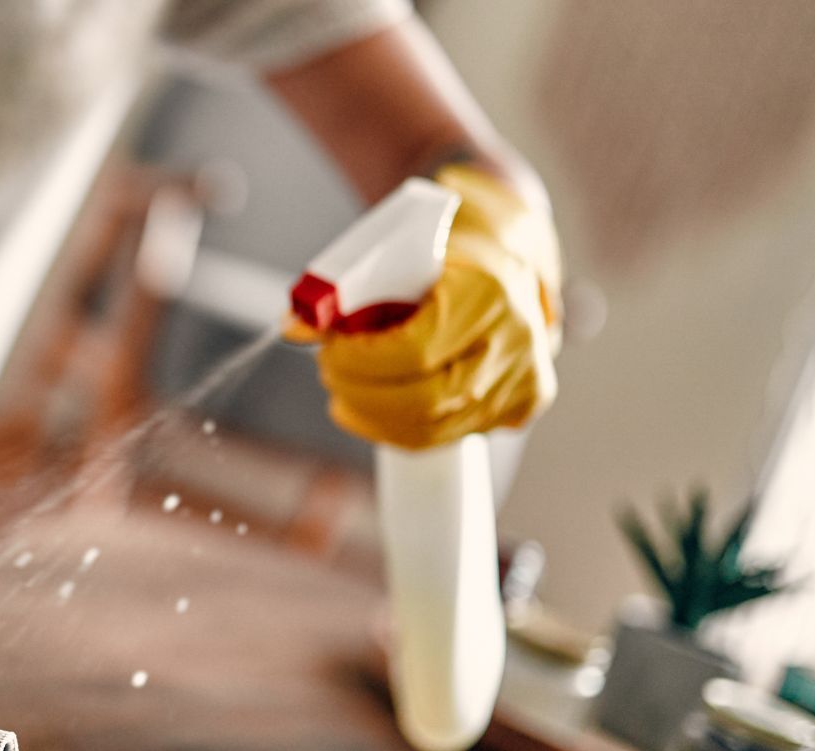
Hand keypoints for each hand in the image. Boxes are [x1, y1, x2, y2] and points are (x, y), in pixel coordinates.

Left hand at [300, 165, 563, 450]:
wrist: (508, 256)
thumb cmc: (446, 249)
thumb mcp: (396, 251)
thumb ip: (344, 288)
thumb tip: (291, 326)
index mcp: (489, 292)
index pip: (415, 352)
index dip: (360, 361)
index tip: (328, 349)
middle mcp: (517, 342)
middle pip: (425, 401)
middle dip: (361, 393)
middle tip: (329, 371)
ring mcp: (524, 380)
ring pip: (432, 428)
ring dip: (373, 414)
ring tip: (344, 387)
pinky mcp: (519, 406)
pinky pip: (446, 437)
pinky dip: (397, 429)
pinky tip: (369, 409)